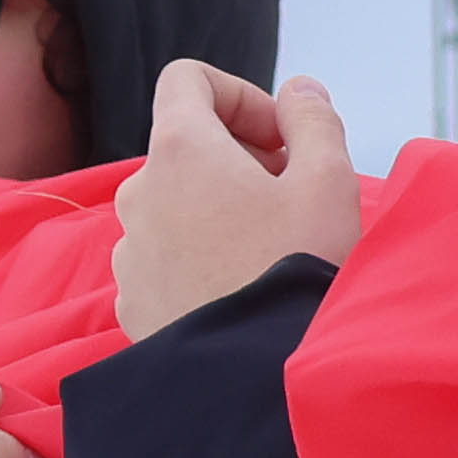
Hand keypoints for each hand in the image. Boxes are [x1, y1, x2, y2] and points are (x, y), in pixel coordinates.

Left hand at [112, 61, 363, 342]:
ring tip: (268, 248)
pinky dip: (198, 257)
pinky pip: (164, 259)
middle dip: (239, 157)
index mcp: (179, 151)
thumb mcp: (328, 182)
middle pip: (184, 147)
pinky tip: (240, 289)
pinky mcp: (131, 302)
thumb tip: (297, 91)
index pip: (187, 79)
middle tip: (291, 194)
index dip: (240, 94)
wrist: (257, 378)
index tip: (281, 137)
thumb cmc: (295, 271)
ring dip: (218, 210)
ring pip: (174, 206)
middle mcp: (138, 193)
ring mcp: (129, 251)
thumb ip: (313, 120)